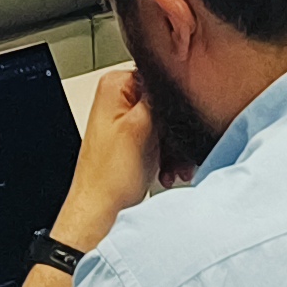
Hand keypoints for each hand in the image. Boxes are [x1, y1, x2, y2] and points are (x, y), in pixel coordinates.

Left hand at [55, 65, 161, 246]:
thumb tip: (177, 74)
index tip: (184, 119)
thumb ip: (160, 97)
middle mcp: (119, 98)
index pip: (162, 77)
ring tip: (173, 167)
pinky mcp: (136, 139)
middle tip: (178, 151)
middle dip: (178, 130)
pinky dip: (170, 155)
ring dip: (176, 147)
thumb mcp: (141, 127)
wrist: (101, 211)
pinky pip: (164, 139)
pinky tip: (168, 171)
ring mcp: (127, 119)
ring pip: (169, 123)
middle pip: (167, 103)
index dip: (179, 100)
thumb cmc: (109, 177)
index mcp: (115, 85)